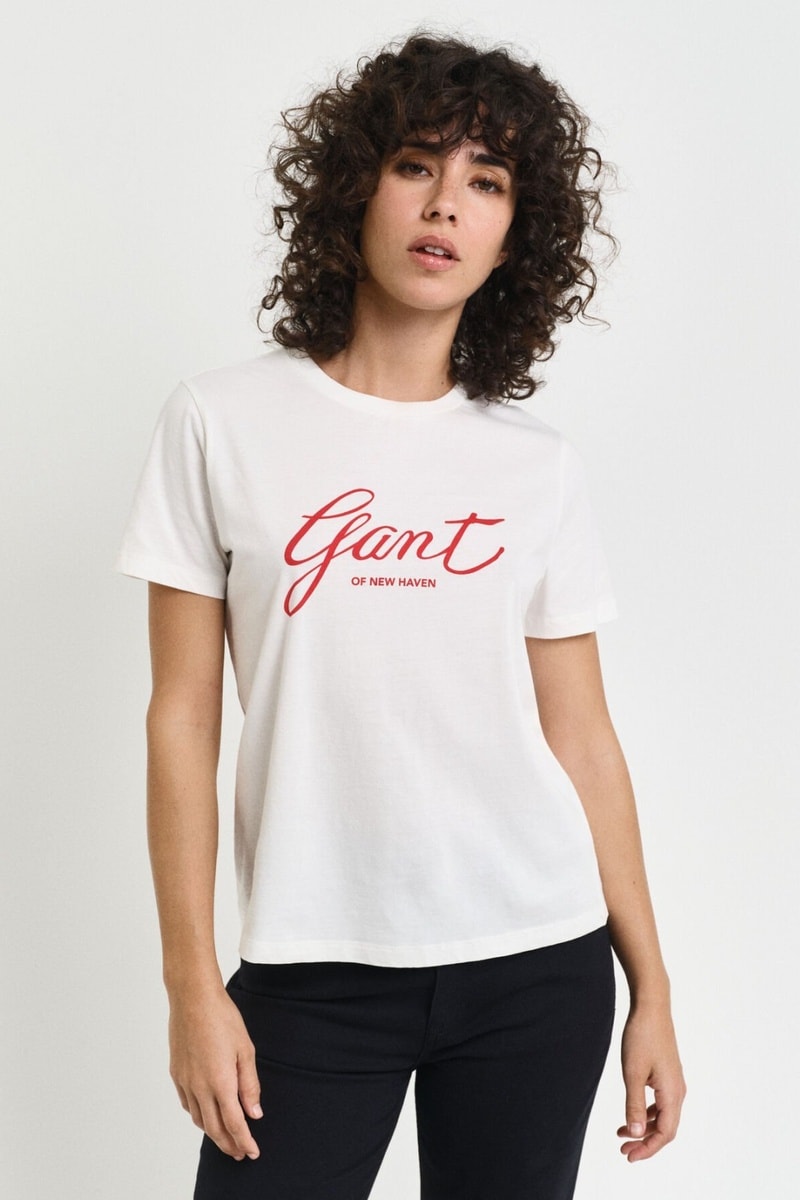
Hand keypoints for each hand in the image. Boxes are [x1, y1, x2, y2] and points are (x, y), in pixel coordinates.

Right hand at [168, 986, 262, 1160]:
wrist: (193, 999)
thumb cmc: (223, 1019)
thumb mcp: (246, 1050)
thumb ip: (250, 1085)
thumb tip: (255, 1113)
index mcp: (220, 1082)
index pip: (234, 1123)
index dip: (244, 1141)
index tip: (252, 1152)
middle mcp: (200, 1087)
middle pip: (214, 1128)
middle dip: (228, 1144)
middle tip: (240, 1153)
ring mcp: (185, 1081)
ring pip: (199, 1118)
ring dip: (213, 1133)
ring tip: (226, 1138)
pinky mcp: (176, 1073)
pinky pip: (188, 1104)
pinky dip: (198, 1115)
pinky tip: (206, 1114)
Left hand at [617, 1001, 685, 1161]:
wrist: (651, 1007)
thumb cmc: (641, 1037)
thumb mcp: (633, 1073)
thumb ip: (634, 1105)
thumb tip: (636, 1134)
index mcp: (672, 1093)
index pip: (665, 1133)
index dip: (648, 1149)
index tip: (629, 1156)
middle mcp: (678, 1090)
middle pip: (666, 1128)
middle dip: (646, 1142)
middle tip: (623, 1150)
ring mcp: (674, 1082)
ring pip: (663, 1116)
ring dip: (645, 1128)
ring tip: (622, 1133)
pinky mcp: (668, 1074)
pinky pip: (661, 1103)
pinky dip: (647, 1113)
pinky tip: (632, 1114)